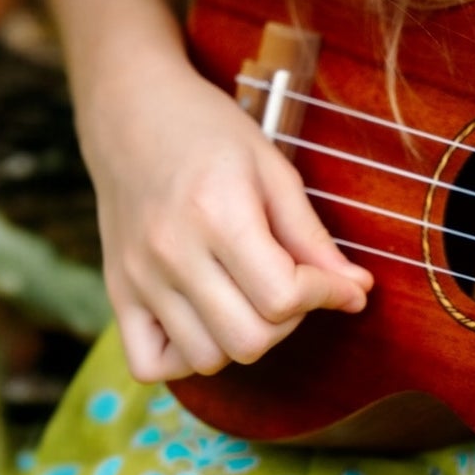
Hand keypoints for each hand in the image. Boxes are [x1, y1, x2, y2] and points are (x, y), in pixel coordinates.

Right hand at [85, 53, 373, 382]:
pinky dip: (185, 357)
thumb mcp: (274, 170)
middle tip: (291, 287)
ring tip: (249, 298)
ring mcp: (139, 277)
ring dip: (242, 339)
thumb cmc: (209, 133)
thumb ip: (313, 237)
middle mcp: (172, 253)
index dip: (326, 295)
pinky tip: (206, 320)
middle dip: (288, 322)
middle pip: (249, 341)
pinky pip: (149, 364)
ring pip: (207, 359)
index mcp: (217, 215)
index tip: (341, 283)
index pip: (283, 297)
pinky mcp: (117, 292)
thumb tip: (357, 290)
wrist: (130, 110)